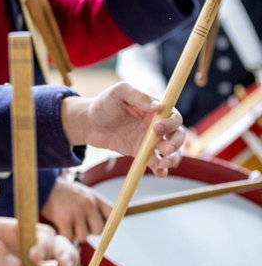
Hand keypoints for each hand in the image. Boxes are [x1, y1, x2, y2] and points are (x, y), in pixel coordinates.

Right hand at [40, 177, 110, 242]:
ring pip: (83, 236)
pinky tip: (59, 227)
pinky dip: (63, 235)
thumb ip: (95, 206)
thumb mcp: (83, 193)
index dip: (109, 223)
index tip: (100, 224)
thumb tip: (108, 226)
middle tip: (78, 225)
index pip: (113, 213)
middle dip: (89, 231)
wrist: (42, 186)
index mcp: (95, 197)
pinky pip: (69, 237)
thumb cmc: (64, 193)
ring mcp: (76, 212)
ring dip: (74, 234)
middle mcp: (88, 204)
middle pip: (99, 230)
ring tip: (67, 224)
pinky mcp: (64, 219)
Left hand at [60, 83, 184, 175]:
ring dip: (172, 158)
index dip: (171, 123)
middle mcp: (156, 125)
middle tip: (164, 149)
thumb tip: (158, 106)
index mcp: (154, 109)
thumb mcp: (120, 92)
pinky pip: (156, 162)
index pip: (173, 116)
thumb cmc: (104, 103)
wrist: (88, 123)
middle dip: (176, 143)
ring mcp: (150, 141)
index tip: (157, 128)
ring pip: (171, 151)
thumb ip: (138, 96)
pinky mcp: (141, 153)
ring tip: (163, 163)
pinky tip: (159, 173)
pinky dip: (161, 169)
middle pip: (177, 135)